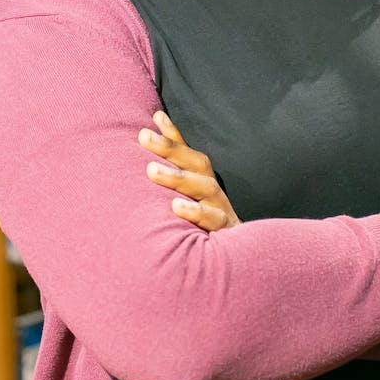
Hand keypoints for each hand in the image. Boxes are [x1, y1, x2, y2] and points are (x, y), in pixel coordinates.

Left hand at [138, 111, 240, 231]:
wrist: (236, 263)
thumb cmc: (203, 229)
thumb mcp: (187, 204)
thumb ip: (170, 183)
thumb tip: (144, 159)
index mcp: (203, 182)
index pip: (188, 154)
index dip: (173, 135)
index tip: (156, 116)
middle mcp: (213, 191)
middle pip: (196, 163)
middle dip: (170, 148)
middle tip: (144, 136)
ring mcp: (221, 209)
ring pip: (205, 188)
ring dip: (178, 177)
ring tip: (151, 170)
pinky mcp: (226, 232)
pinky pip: (214, 220)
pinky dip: (197, 212)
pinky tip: (177, 207)